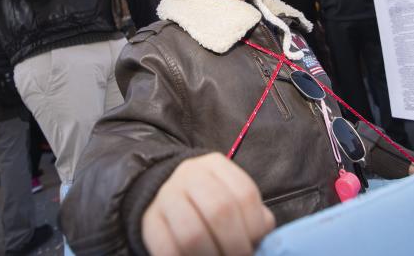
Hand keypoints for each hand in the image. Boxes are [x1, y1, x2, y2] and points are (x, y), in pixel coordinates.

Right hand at [142, 152, 275, 255]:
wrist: (162, 195)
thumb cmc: (207, 202)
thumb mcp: (231, 197)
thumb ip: (252, 215)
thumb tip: (264, 238)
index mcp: (215, 165)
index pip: (244, 194)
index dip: (254, 226)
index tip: (254, 243)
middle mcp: (189, 175)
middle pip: (219, 211)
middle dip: (235, 245)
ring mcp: (165, 196)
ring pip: (192, 234)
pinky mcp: (148, 220)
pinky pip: (168, 249)